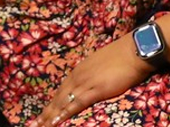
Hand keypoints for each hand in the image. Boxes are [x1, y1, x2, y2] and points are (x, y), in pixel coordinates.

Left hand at [30, 36, 153, 126]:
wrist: (134, 50)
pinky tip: (56, 122)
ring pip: (63, 102)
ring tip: (41, 126)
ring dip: (51, 116)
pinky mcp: (95, 89)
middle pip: (59, 97)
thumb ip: (94, 74)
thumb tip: (93, 81)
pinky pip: (76, 104)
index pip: (62, 90)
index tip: (44, 113)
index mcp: (80, 70)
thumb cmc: (123, 56)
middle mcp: (78, 76)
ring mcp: (85, 82)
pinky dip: (65, 114)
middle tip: (35, 124)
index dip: (52, 103)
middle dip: (47, 112)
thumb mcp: (102, 64)